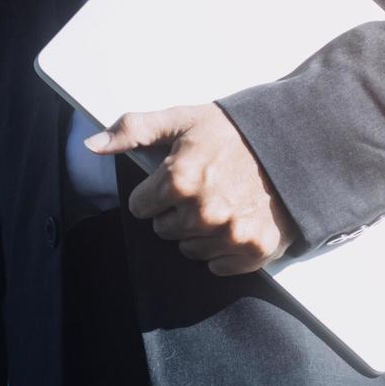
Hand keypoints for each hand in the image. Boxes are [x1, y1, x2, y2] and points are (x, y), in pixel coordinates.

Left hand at [86, 103, 295, 275]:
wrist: (292, 142)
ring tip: (221, 202)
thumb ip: (133, 130)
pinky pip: (218, 266)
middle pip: (164, 230)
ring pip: (189, 250)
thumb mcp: (181, 120)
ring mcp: (230, 234)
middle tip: (203, 188)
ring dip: (199, 231)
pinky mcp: (254, 249)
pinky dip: (224, 250)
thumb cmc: (233, 132)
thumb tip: (92, 144)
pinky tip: (236, 221)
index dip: (155, 191)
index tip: (177, 177)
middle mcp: (204, 211)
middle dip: (176, 211)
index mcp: (180, 179)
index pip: (140, 206)